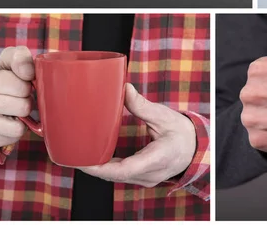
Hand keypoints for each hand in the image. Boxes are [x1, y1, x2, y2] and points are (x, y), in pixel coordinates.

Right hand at [0, 46, 33, 148]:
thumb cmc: (2, 76)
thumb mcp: (10, 60)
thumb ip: (21, 58)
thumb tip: (29, 73)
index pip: (22, 87)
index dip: (27, 86)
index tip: (21, 84)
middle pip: (23, 107)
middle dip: (26, 102)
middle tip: (18, 98)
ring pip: (18, 127)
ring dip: (21, 119)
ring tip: (13, 110)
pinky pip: (11, 139)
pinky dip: (14, 131)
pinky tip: (7, 121)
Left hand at [80, 84, 195, 187]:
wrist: (197, 147)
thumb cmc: (182, 132)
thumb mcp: (164, 116)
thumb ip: (142, 105)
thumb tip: (124, 88)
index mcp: (158, 158)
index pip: (125, 169)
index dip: (101, 168)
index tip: (83, 161)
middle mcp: (151, 173)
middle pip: (116, 175)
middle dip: (92, 167)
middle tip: (70, 154)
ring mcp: (147, 178)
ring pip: (117, 177)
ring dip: (98, 168)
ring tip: (77, 155)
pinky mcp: (143, 177)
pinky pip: (121, 175)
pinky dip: (107, 168)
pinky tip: (94, 158)